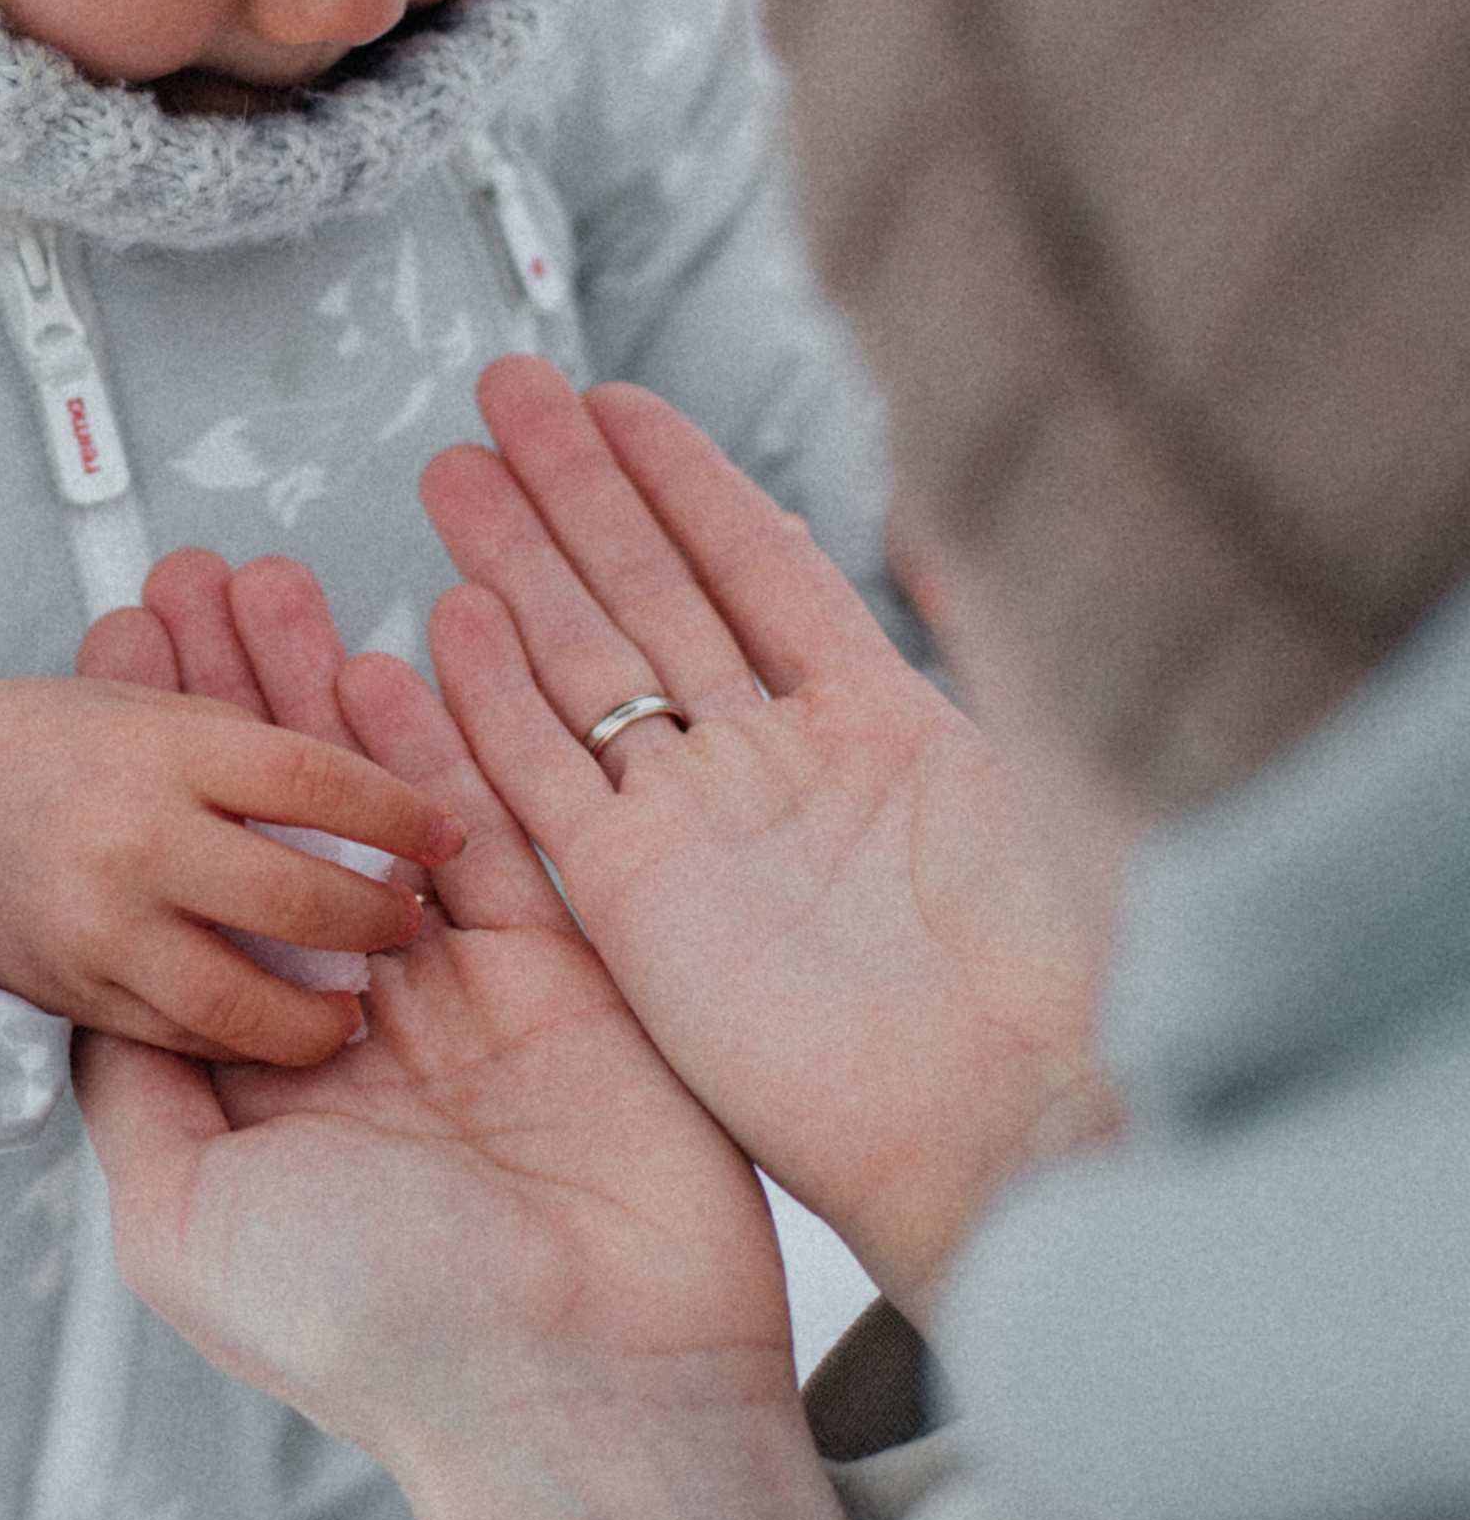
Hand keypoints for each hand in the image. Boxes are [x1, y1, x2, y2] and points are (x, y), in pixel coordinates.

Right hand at [0, 673, 457, 1067]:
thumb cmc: (32, 751)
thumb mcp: (147, 713)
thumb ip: (251, 752)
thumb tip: (371, 794)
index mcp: (163, 751)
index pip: (316, 780)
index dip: (399, 813)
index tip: (443, 833)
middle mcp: (136, 841)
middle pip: (298, 896)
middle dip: (377, 919)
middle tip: (409, 923)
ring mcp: (103, 928)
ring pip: (245, 997)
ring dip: (318, 1011)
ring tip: (355, 1004)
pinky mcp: (75, 997)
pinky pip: (183, 1036)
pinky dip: (243, 1042)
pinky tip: (281, 1031)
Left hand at [74, 551, 849, 1519]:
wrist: (583, 1392)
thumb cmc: (382, 1335)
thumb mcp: (188, 1226)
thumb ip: (132, 1092)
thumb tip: (83, 997)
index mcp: (261, 1093)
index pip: (184, 903)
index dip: (144, 787)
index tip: (108, 680)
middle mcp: (356, 1034)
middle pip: (272, 832)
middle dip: (226, 710)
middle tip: (181, 590)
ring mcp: (462, 999)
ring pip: (372, 811)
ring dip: (318, 696)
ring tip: (265, 580)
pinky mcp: (562, 973)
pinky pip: (490, 828)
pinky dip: (443, 739)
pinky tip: (396, 649)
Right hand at [422, 362, 1125, 1321]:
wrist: (1015, 1124)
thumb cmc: (1064, 967)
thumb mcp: (1043, 758)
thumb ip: (981, 634)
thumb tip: (958, 522)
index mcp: (879, 724)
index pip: (757, 563)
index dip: (685, 476)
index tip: (620, 401)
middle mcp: (777, 769)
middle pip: (651, 596)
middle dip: (576, 489)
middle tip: (507, 395)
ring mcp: (703, 833)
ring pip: (586, 669)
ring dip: (519, 566)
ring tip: (460, 470)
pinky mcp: (636, 907)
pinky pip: (544, 786)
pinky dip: (494, 706)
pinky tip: (454, 621)